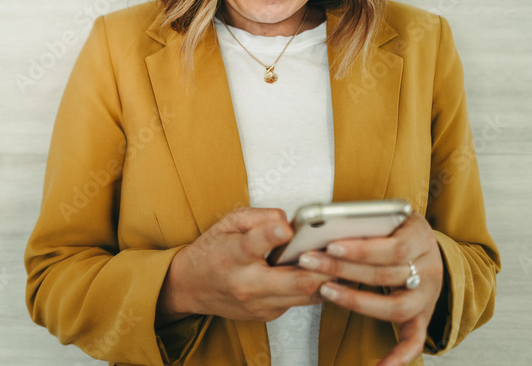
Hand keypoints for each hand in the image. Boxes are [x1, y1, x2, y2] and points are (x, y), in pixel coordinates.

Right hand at [156, 207, 332, 324]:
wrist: (191, 287)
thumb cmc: (212, 251)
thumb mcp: (228, 222)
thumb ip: (258, 217)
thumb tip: (288, 220)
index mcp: (232, 255)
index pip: (253, 244)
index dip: (270, 234)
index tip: (285, 228)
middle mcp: (246, 283)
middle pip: (292, 281)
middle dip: (320, 268)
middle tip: (339, 252)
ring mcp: (259, 303)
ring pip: (304, 295)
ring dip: (325, 278)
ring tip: (340, 261)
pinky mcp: (268, 314)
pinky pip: (300, 301)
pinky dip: (313, 287)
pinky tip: (322, 274)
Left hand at [296, 212, 444, 365]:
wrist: (426, 246)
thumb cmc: (398, 228)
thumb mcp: (390, 214)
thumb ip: (367, 218)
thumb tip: (325, 222)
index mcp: (421, 236)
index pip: (394, 247)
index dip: (361, 249)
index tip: (330, 246)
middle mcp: (429, 268)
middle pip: (386, 274)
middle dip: (343, 269)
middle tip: (310, 262)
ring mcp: (427, 296)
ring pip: (396, 306)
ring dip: (357, 301)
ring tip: (325, 291)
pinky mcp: (423, 316)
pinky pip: (415, 340)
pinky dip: (399, 355)